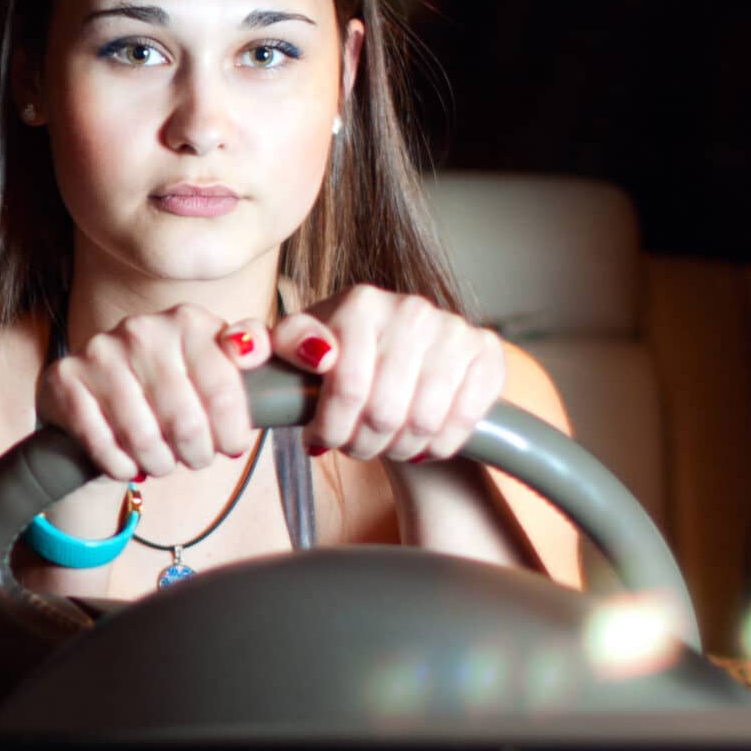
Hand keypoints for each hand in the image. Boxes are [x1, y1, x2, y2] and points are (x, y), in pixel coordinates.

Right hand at [39, 304, 276, 482]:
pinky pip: (102, 444)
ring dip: (159, 463)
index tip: (230, 446)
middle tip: (195, 458)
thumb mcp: (215, 365)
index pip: (226, 392)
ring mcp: (99, 352)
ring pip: (144, 438)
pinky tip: (128, 464)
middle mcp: (142, 329)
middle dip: (196, 453)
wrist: (98, 396)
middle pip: (186, 421)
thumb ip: (252, 350)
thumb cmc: (168, 389)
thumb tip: (269, 349)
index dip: (232, 432)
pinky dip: (120, 466)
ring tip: (162, 462)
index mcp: (187, 321)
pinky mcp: (65, 379)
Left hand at [270, 286, 506, 461]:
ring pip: (424, 421)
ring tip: (383, 446)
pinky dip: (439, 445)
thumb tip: (266, 348)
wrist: (397, 364)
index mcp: (360, 302)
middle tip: (353, 448)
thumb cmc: (334, 361)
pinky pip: (464, 419)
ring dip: (398, 448)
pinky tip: (421, 444)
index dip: (331, 428)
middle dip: (362, 443)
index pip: (346, 388)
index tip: (319, 440)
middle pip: (385, 411)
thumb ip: (262, 343)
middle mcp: (411, 308)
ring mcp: (454, 327)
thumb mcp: (290, 351)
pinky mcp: (487, 351)